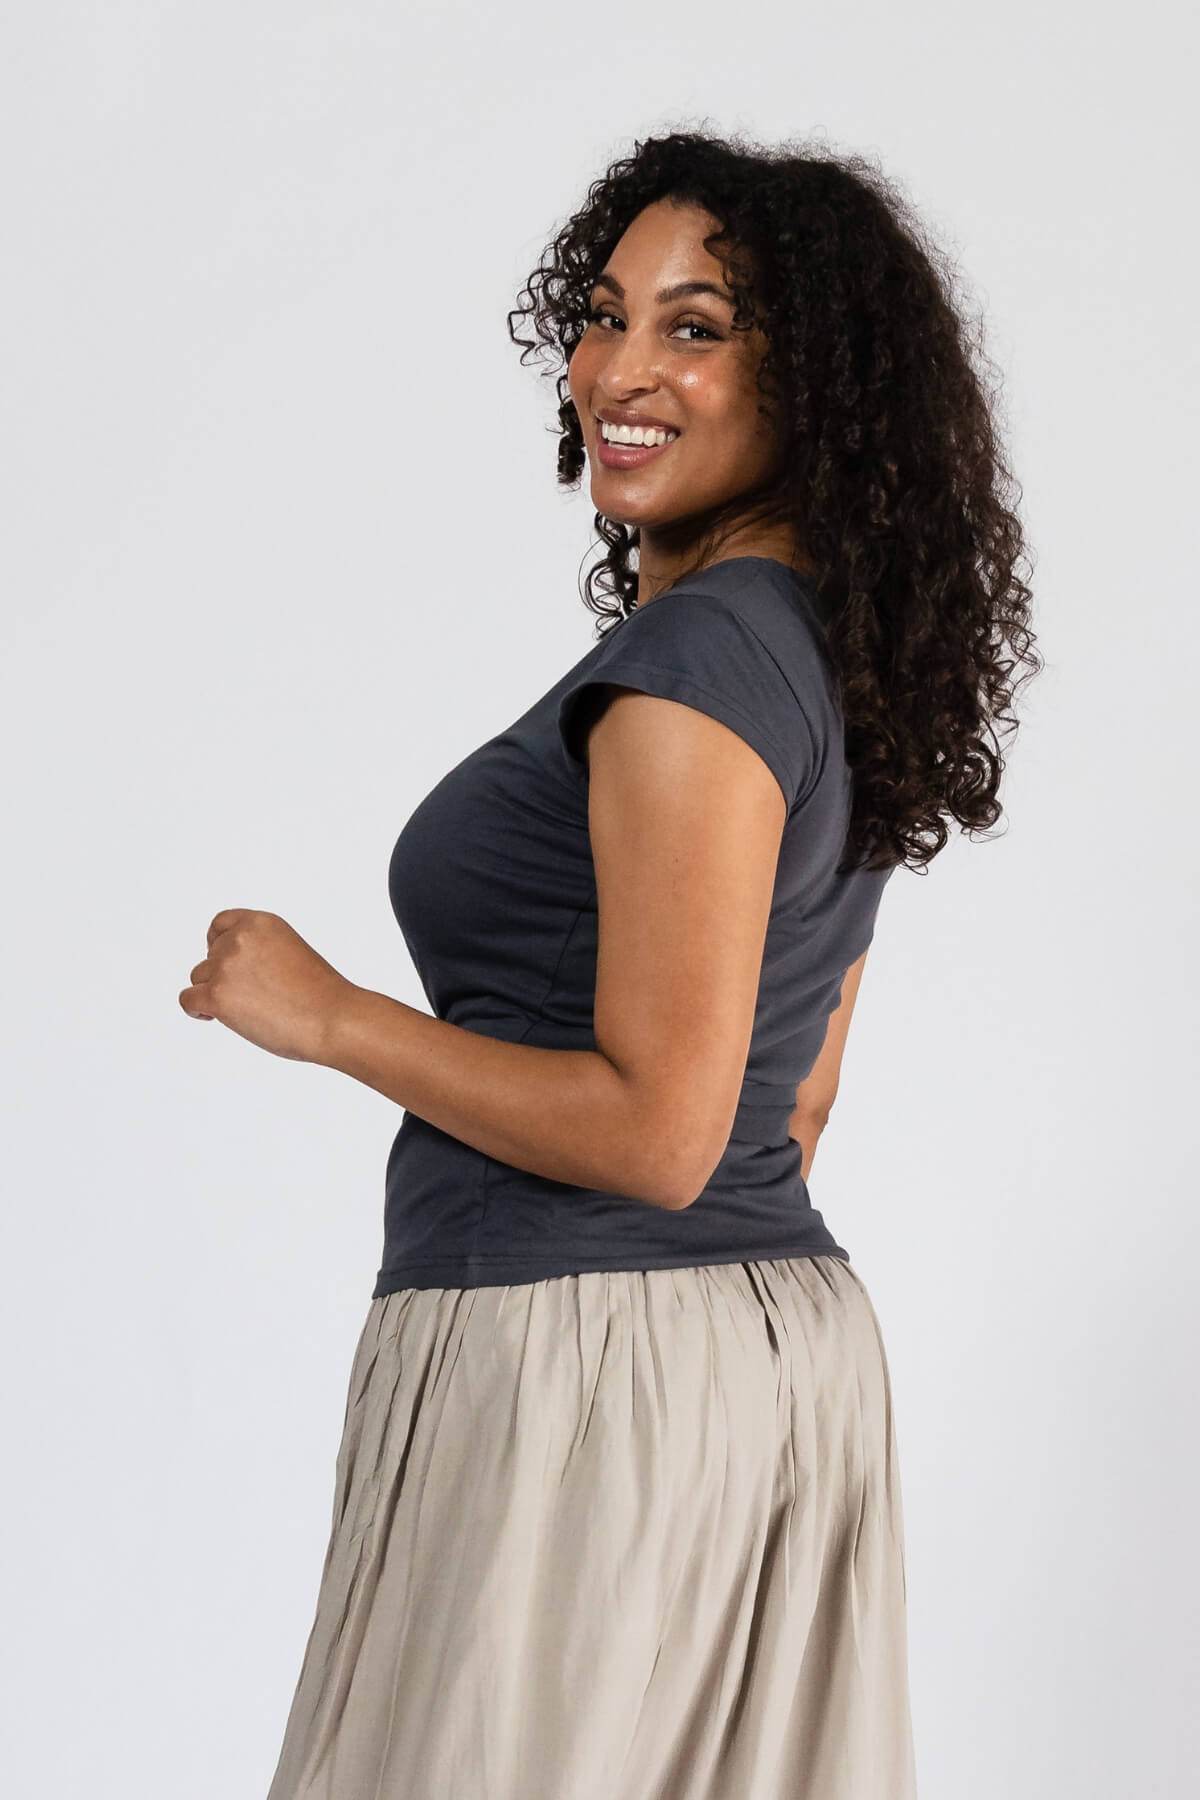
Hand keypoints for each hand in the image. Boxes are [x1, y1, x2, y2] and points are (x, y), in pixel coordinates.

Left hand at [178, 908, 356, 1063]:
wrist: (333, 1019)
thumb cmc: (322, 995)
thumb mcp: (291, 952)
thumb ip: (260, 952)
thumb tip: (230, 974)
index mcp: (262, 923)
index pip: (220, 924)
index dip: (218, 945)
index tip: (227, 963)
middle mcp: (240, 938)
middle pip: (209, 957)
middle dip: (222, 976)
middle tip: (252, 998)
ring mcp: (226, 966)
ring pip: (199, 978)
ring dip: (214, 994)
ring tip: (247, 1011)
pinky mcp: (217, 995)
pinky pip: (188, 1000)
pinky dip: (197, 1010)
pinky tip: (215, 1018)